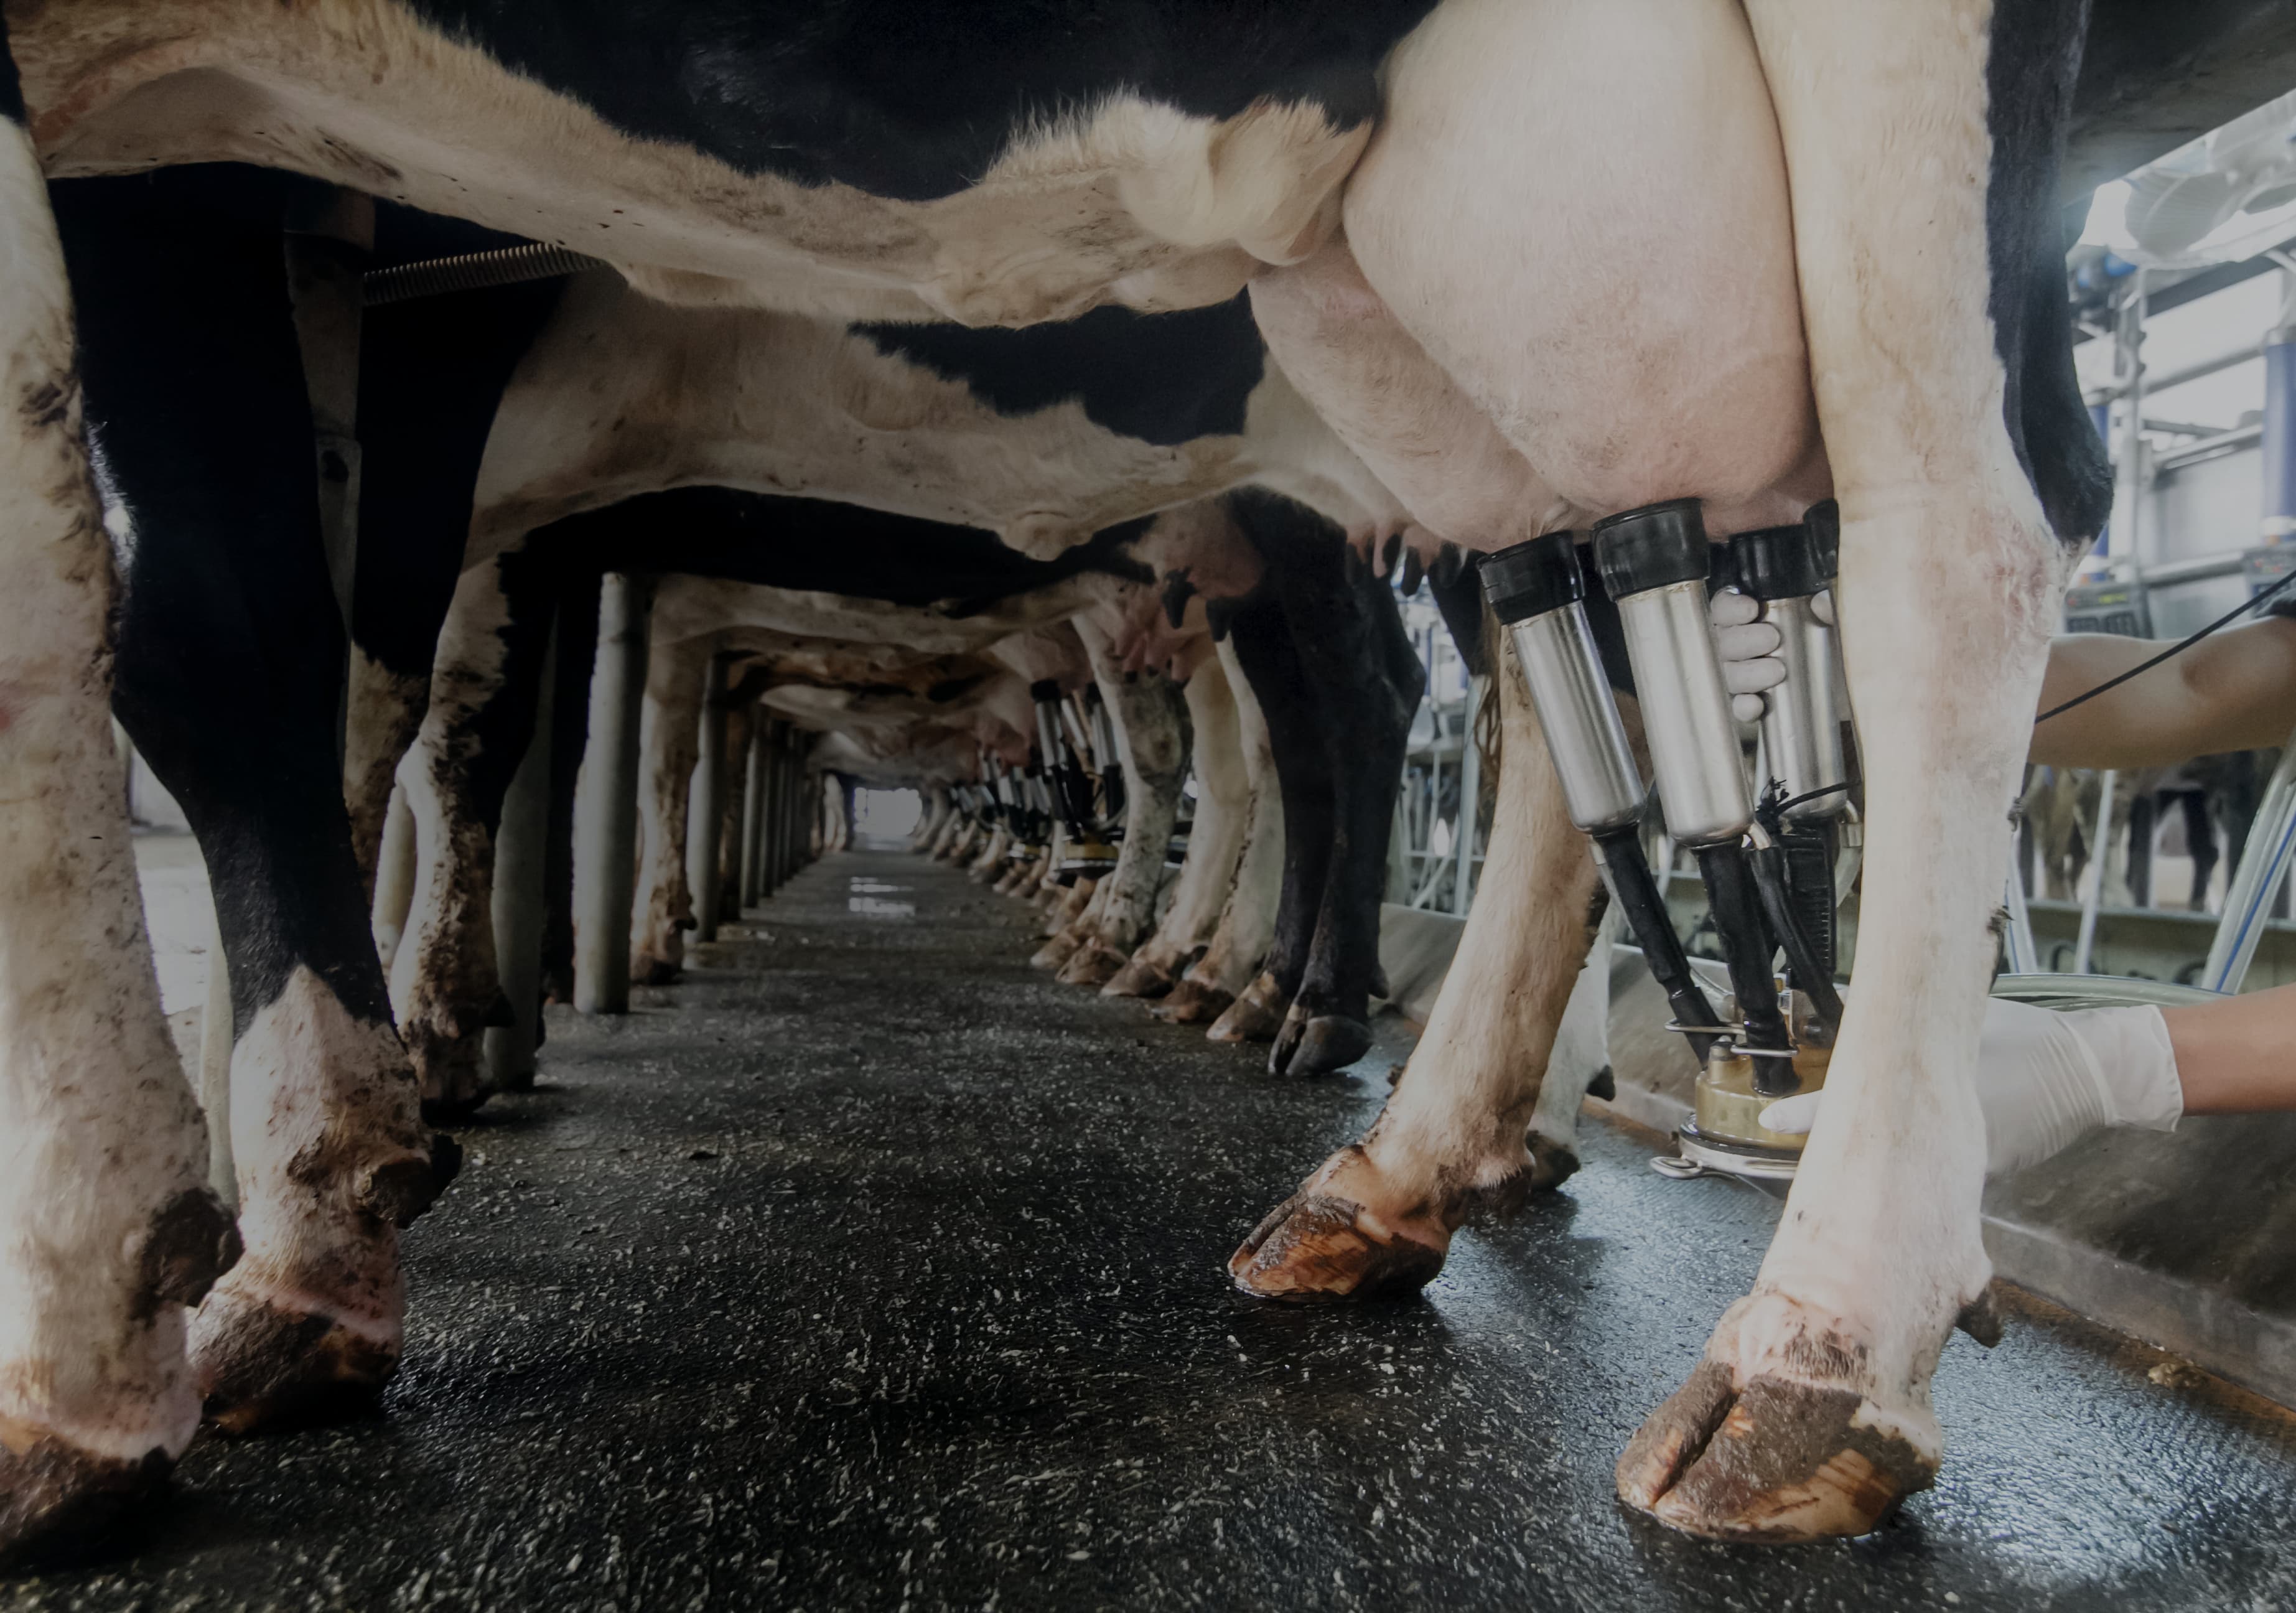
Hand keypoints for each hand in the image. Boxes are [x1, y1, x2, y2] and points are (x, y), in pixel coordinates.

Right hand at [1708, 587, 1837, 721]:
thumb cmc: (1837, 645)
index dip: (1730, 608)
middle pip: (1724, 641)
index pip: (1725, 607)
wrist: (1852, 686)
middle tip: (1771, 638)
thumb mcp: (1838, 621)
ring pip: (1729, 674)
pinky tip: (1756, 704)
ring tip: (1777, 671)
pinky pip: (1739, 707)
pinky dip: (1745, 707)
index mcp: (1754, 618)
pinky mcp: (1756, 704)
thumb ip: (1830, 608)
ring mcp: (1746, 676)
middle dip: (1743, 639)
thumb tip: (1820, 603)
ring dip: (1747, 673)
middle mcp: (1744, 645)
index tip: (1751, 609)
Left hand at [1757, 996, 2182, 1176]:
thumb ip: (1906, 1016)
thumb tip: (1858, 998)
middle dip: (1833, 1139)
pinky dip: (1923, 1156)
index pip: (1847, 1108)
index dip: (1803, 1116)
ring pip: (1902, 1159)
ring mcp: (1962, 1158)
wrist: (2089, 1072)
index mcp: (1925, 1093)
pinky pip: (1940, 1165)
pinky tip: (1920, 1143)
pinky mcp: (1983, 1169)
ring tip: (1863, 1137)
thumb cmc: (2027, 1039)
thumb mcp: (1964, 1018)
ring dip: (1881, 1149)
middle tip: (1796, 1132)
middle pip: (1867, 1144)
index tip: (1769, 1120)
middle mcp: (1937, 1133)